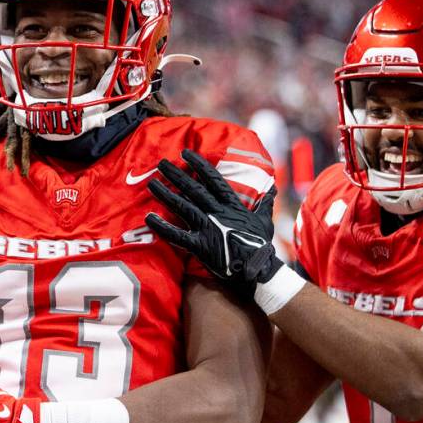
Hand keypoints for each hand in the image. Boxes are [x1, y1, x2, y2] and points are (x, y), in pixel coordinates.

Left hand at [145, 149, 282, 295]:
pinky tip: (149, 218)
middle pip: (193, 189)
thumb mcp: (265, 220)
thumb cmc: (261, 245)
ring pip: (183, 206)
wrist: (258, 269)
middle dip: (177, 175)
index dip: (198, 164)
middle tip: (161, 163)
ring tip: (152, 183)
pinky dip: (162, 227)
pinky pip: (177, 235)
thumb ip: (265, 203)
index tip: (185, 153)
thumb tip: (272, 189)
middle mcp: (217, 212)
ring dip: (166, 194)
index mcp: (232, 205)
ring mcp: (207, 228)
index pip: (213, 179)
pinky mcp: (200, 245)